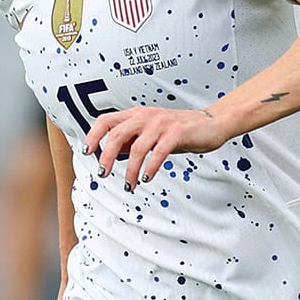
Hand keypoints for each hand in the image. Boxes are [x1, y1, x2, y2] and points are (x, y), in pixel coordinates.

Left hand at [85, 105, 231, 188]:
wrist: (212, 123)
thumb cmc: (180, 129)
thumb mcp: (152, 133)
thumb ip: (132, 141)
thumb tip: (112, 155)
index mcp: (137, 114)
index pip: (107, 120)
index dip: (93, 135)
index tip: (87, 152)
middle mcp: (146, 116)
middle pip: (117, 135)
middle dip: (106, 157)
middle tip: (103, 174)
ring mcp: (161, 124)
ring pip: (137, 148)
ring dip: (130, 170)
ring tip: (130, 185)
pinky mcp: (177, 133)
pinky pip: (158, 152)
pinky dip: (150, 167)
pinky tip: (146, 178)